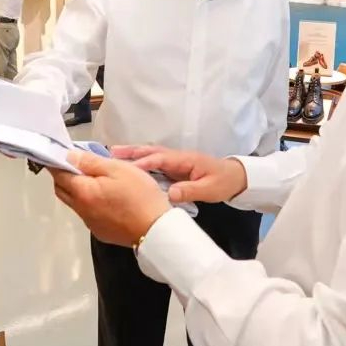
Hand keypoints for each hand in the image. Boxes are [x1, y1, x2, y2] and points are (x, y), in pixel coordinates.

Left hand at [49, 151, 170, 246]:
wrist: (156, 229)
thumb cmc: (139, 195)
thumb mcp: (118, 169)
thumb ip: (90, 162)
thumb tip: (68, 156)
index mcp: (83, 192)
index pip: (59, 174)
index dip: (57, 162)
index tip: (60, 153)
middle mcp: (81, 210)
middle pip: (61, 190)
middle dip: (63, 175)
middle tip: (75, 163)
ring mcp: (90, 223)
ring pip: (74, 203)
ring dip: (76, 190)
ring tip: (93, 179)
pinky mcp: (100, 232)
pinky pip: (86, 214)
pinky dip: (88, 203)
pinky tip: (105, 198)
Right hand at [113, 146, 247, 203]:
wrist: (234, 178)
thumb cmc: (222, 182)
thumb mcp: (210, 189)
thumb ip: (190, 191)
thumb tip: (170, 194)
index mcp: (185, 160)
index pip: (160, 159)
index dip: (143, 163)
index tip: (125, 168)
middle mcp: (177, 157)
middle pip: (151, 152)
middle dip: (132, 152)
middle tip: (111, 153)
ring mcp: (175, 161)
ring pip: (151, 155)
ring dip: (133, 154)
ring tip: (112, 155)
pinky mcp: (174, 168)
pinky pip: (154, 162)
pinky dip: (140, 161)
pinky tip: (128, 166)